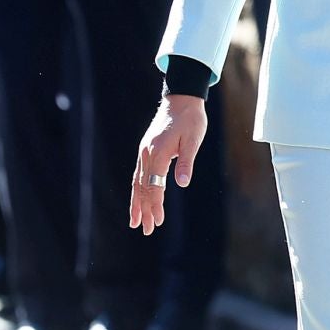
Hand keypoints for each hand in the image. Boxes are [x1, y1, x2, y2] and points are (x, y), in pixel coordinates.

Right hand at [130, 93, 207, 235]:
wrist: (181, 99)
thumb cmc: (190, 119)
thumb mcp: (193, 140)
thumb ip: (186, 162)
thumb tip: (182, 183)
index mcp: (158, 152)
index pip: (155, 185)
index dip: (156, 205)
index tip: (158, 221)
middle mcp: (147, 153)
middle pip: (143, 187)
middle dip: (144, 210)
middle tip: (145, 230)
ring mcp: (144, 151)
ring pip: (137, 182)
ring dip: (137, 203)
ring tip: (135, 222)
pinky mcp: (146, 149)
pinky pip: (139, 174)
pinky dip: (137, 189)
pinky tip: (138, 199)